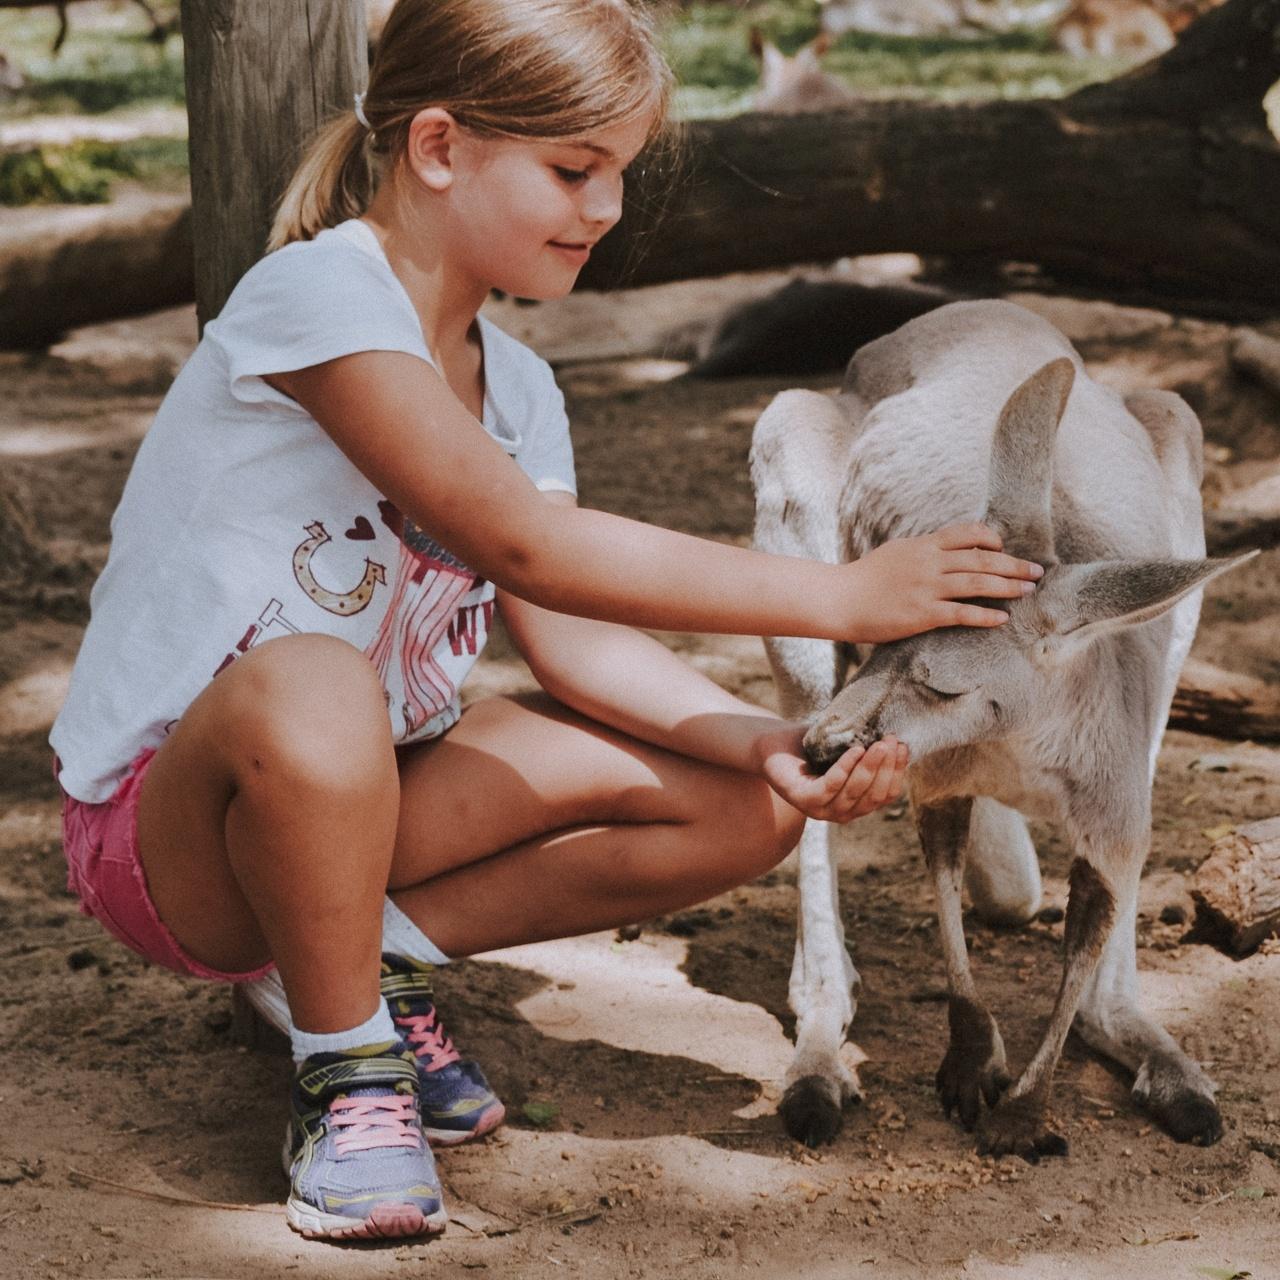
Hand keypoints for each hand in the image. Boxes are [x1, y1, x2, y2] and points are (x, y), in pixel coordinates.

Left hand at [754, 724, 907, 822]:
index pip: (886, 795)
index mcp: (855, 803)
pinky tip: (855, 750)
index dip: (897, 772)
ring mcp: (821, 810)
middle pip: (874, 796)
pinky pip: (831, 786)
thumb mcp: (845, 747)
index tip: (903, 746)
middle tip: (891, 741)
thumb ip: (869, 748)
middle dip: (887, 768)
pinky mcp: (803, 800)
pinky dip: (846, 768)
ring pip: (855, 792)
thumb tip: (898, 738)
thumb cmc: (810, 745)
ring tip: (878, 743)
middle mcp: (841, 812)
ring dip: (870, 767)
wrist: (771, 744)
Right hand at [843, 523, 1042, 643]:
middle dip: (1013, 565)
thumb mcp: (895, 553)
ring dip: (1007, 587)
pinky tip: (1002, 618)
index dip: (991, 540)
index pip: (967, 534)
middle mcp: (929, 562)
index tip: (1005, 548)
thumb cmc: (864, 579)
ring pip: (977, 584)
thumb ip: (922, 552)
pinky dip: (985, 615)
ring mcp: (926, 588)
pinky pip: (961, 613)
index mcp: (923, 545)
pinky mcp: (922, 614)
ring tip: (1028, 592)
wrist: (839, 599)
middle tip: (1036, 571)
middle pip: (981, 559)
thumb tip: (946, 552)